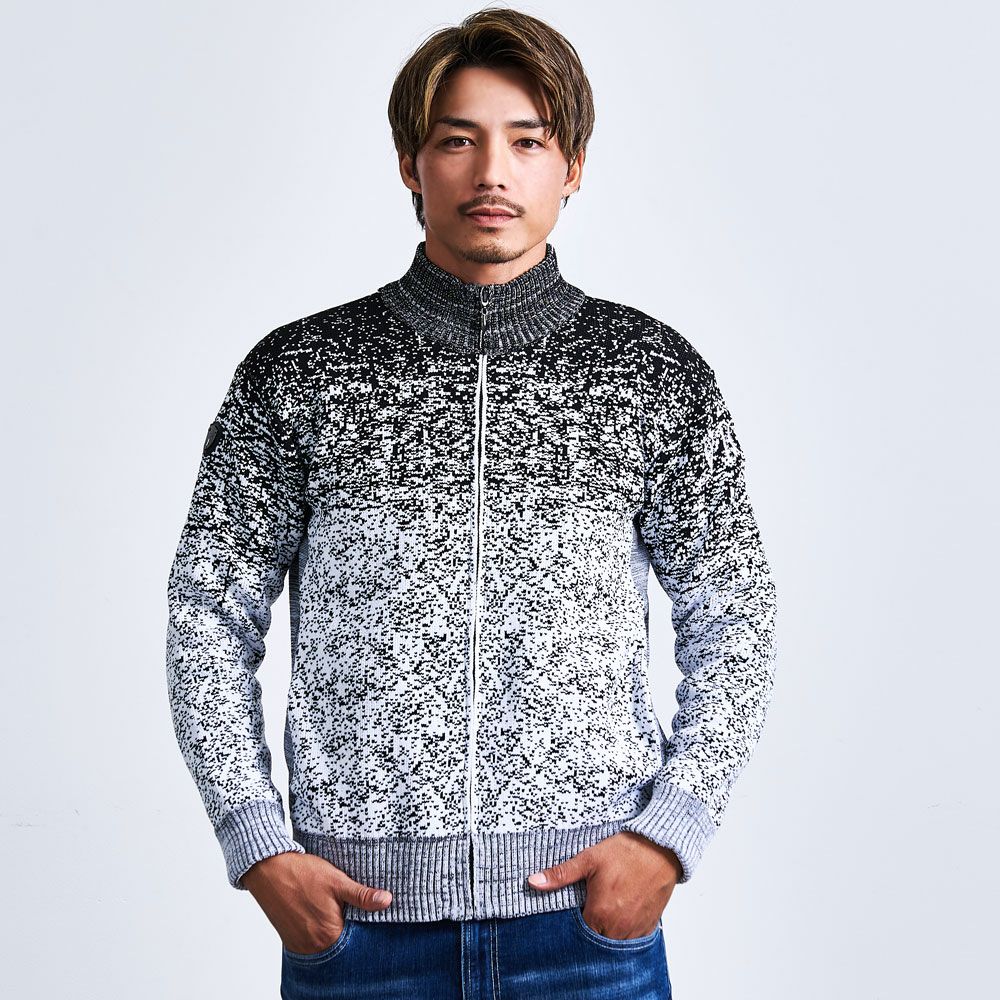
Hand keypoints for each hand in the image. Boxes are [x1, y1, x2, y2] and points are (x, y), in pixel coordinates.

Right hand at [241, 851, 392, 953]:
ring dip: (331, 928)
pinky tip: (318, 911)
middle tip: (346, 906)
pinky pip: (310, 940)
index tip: (365, 911)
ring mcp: (300, 945)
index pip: (356, 938)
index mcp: (328, 934)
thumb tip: (387, 901)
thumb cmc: (303, 874)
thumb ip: (362, 896)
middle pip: (340, 941)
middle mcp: (313, 946)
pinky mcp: (290, 940)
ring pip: (325, 941)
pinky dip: (317, 930)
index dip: (363, 924)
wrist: (268, 869)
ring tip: (330, 907)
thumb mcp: (337, 881)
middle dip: (347, 926)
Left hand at [526, 832, 679, 938]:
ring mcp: (636, 929)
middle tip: (590, 910)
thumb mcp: (589, 859)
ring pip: (615, 944)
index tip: (575, 912)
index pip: (579, 934)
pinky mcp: (649, 925)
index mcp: (600, 913)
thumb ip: (561, 875)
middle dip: (591, 930)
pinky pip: (633, 941)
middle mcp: (619, 927)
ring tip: (605, 913)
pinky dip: (625, 933)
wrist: (660, 848)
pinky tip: (621, 915)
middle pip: (597, 941)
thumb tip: (534, 882)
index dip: (575, 925)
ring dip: (608, 934)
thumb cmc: (626, 852)